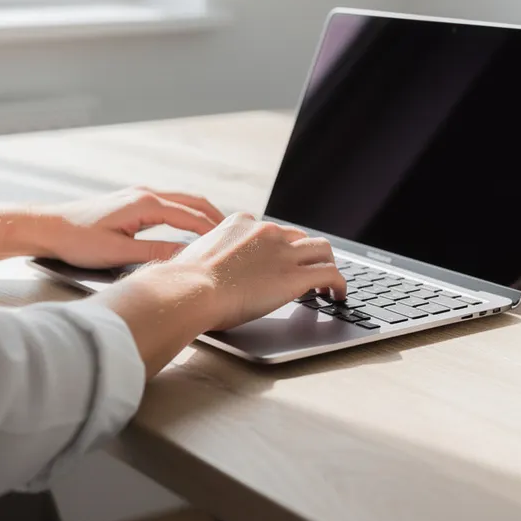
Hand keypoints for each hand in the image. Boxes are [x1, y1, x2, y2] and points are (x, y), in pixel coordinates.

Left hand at [0, 187, 225, 270]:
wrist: (47, 226)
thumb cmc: (77, 240)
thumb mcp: (119, 254)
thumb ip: (155, 254)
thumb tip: (185, 259)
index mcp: (146, 204)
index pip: (191, 217)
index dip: (215, 230)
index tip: (235, 241)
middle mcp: (145, 194)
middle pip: (192, 202)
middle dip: (216, 217)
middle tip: (237, 233)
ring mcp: (138, 195)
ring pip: (181, 201)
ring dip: (202, 214)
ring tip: (220, 231)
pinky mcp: (131, 202)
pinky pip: (169, 205)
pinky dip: (186, 214)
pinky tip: (189, 228)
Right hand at [90, 213, 346, 374]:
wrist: (188, 290)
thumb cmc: (181, 283)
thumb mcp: (192, 258)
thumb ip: (204, 259)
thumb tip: (193, 272)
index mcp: (239, 223)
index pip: (270, 230)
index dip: (280, 246)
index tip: (281, 259)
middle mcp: (265, 231)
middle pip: (300, 236)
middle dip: (307, 253)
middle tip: (310, 270)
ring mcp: (283, 251)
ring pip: (323, 249)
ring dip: (328, 265)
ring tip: (329, 284)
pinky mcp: (295, 275)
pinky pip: (331, 274)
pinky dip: (339, 284)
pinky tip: (338, 296)